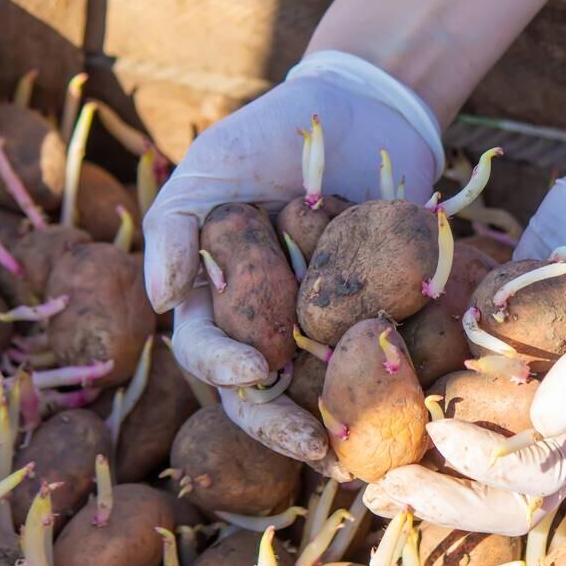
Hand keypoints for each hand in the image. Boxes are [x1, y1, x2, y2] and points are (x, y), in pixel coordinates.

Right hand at [143, 51, 443, 464]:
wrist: (356, 110)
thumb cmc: (265, 136)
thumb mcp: (209, 168)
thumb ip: (174, 226)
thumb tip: (156, 300)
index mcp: (218, 297)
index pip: (208, 347)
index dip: (224, 366)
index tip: (254, 372)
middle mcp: (267, 322)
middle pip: (263, 390)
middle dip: (282, 422)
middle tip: (313, 447)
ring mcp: (322, 323)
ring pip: (319, 387)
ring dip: (337, 424)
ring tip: (363, 455)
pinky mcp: (375, 314)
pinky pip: (380, 355)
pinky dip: (390, 383)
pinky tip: (409, 410)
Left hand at [364, 127, 565, 534]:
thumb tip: (548, 424)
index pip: (543, 476)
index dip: (487, 468)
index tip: (438, 431)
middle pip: (509, 495)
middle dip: (448, 499)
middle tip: (387, 490)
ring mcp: (534, 402)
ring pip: (481, 469)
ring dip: (430, 482)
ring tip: (374, 489)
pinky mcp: (503, 371)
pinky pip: (466, 416)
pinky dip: (426, 436)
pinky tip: (381, 436)